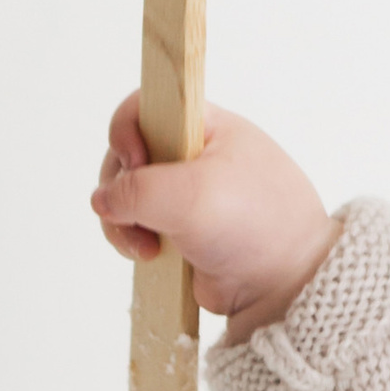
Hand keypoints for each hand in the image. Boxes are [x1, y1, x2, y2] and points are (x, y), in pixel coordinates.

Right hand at [91, 95, 339, 334]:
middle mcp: (195, 154)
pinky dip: (132, 238)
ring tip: (146, 246)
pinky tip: (151, 255)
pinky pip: (135, 223)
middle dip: (122, 186)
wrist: (284, 285)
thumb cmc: (256, 227)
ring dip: (123, 219)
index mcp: (208, 127)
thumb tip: (105, 201)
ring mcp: (185, 192)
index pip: (147, 105)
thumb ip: (137, 189)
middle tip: (137, 212)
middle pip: (127, 153)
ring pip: (125, 192)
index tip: (136, 162)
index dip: (127, 130)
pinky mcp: (177, 226)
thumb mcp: (192, 195)